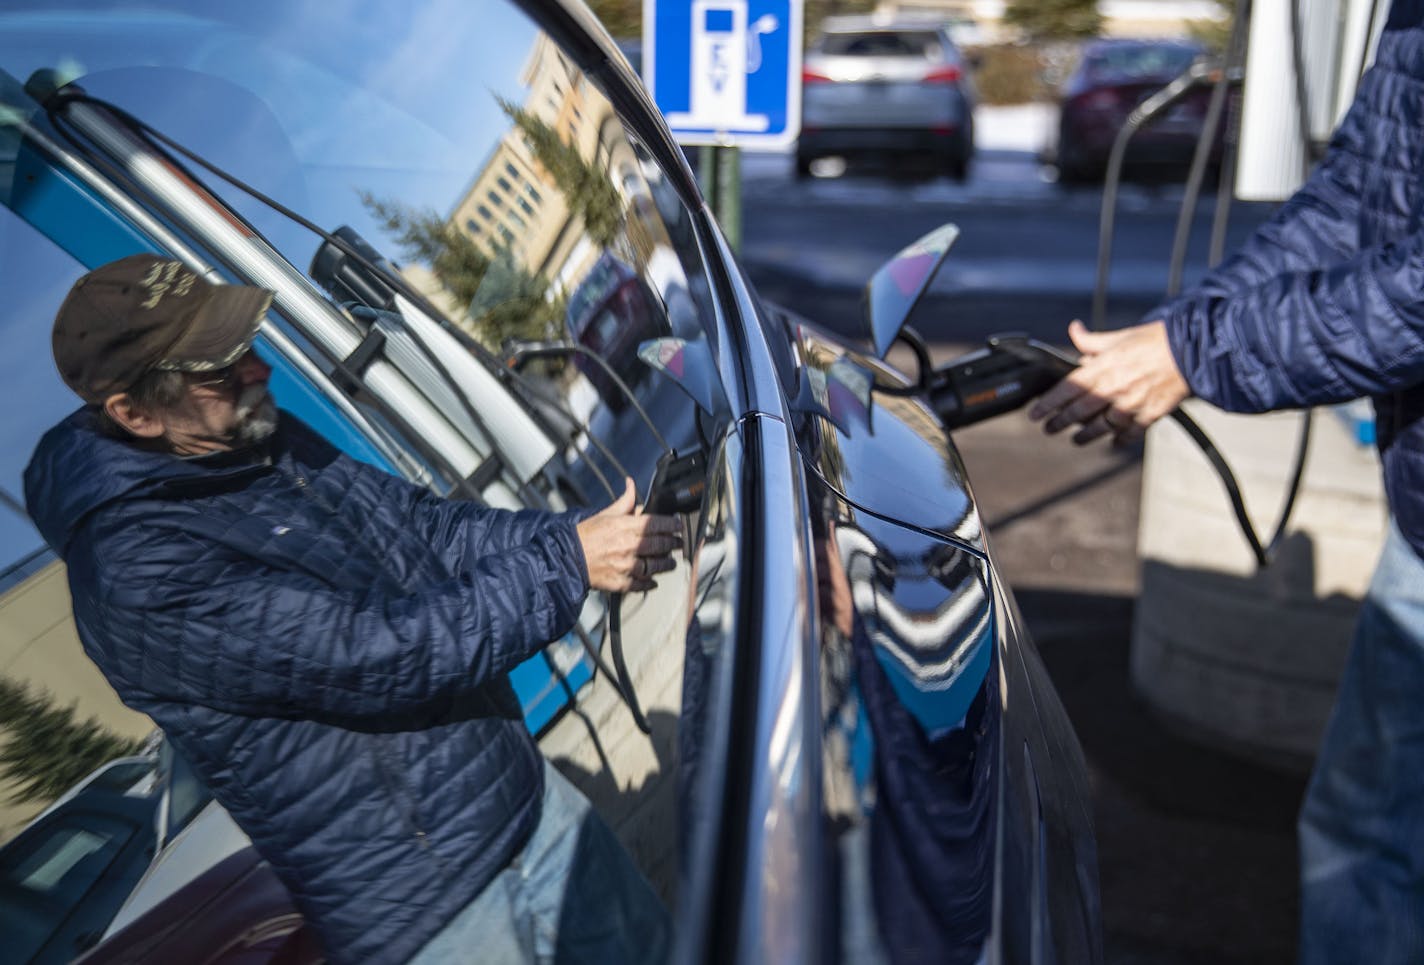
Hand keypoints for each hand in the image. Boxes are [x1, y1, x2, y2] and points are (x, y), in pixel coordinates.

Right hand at [576, 478, 682, 592]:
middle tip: (678, 543)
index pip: (657, 523)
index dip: (673, 524)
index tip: (678, 525)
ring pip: (656, 565)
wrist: (567, 558)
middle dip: (674, 543)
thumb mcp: (605, 514)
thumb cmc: (585, 536)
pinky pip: (642, 584)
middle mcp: (629, 546)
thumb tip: (631, 484)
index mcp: (626, 527)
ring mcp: (626, 566)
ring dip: (666, 563)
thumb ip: (624, 501)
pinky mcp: (621, 582)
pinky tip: (653, 580)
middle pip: (661, 544)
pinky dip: (650, 582)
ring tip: (670, 562)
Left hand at [1027, 319, 1189, 445]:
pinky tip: (1113, 443)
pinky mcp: (1149, 415)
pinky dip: (1120, 440)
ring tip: (1076, 439)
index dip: (1047, 404)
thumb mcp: (1120, 336)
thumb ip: (1092, 340)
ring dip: (1085, 435)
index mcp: (1103, 367)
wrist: (1193, 350)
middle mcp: (1113, 389)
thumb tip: (1074, 330)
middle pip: (1078, 412)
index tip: (1035, 414)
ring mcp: (1131, 405)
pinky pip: (1130, 434)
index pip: (1066, 389)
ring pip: (1100, 427)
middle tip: (1049, 429)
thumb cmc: (1156, 340)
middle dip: (1060, 423)